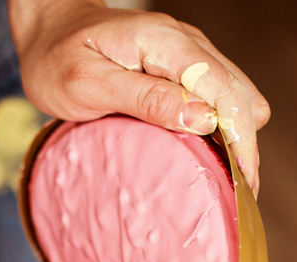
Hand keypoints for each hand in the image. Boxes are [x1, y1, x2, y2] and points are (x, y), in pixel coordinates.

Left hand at [10, 0, 270, 193]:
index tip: (243, 183)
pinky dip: (222, 129)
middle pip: (240, 96)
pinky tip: (213, 158)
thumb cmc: (58, 59)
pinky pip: (219, 98)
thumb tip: (204, 119)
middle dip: (246, 146)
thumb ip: (146, 98)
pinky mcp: (185, 68)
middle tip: (239, 196)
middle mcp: (187, 43)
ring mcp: (190, 54)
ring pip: (236, 97)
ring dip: (237, 140)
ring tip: (230, 184)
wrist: (50, 31)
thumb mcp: (89, 84)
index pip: (223, 90)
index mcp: (165, 42)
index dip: (241, 139)